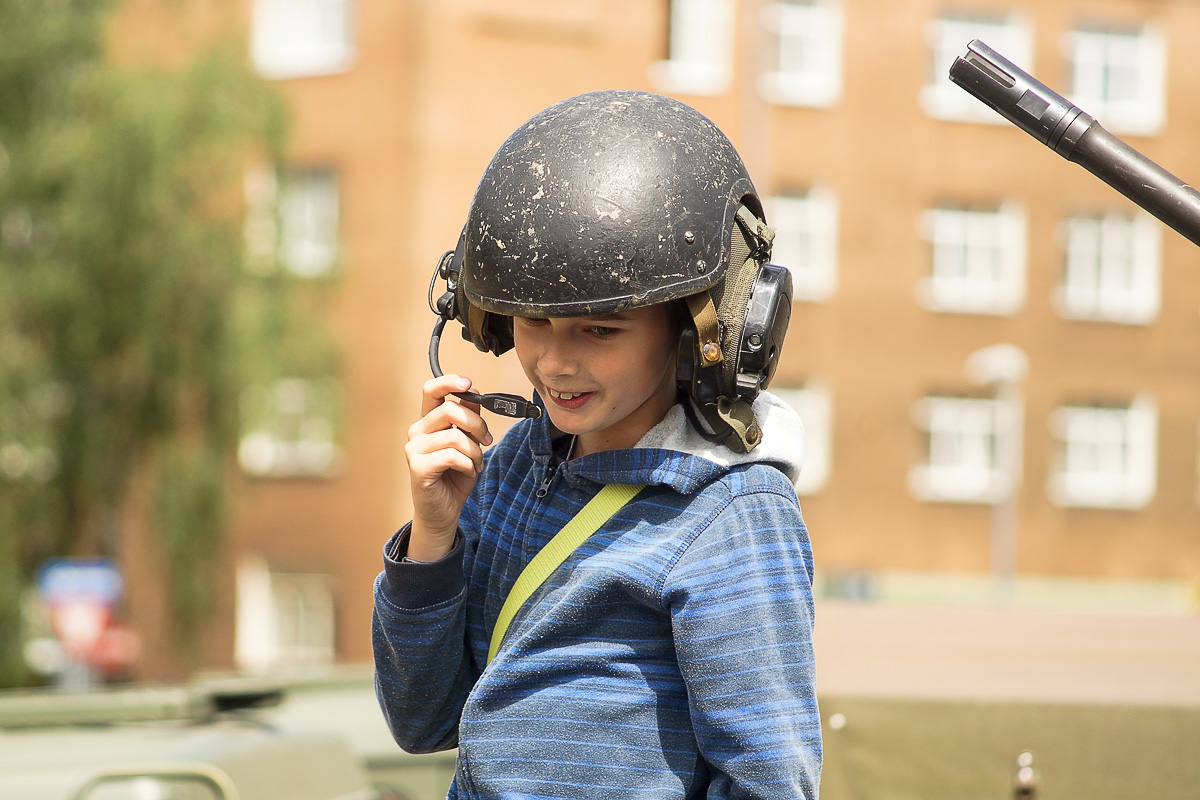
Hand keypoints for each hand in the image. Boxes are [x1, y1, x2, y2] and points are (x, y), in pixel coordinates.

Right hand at [404, 374, 492, 560]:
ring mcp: (414, 449)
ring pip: (456, 436)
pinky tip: (467, 472)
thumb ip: (469, 419)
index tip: (468, 384)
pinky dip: (468, 464)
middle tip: (486, 441)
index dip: (450, 382)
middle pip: (451, 410)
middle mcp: (417, 431)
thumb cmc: (454, 477)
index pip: (431, 390)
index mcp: (428, 421)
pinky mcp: (418, 467)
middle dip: (477, 425)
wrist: (443, 511)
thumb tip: (474, 394)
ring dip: (475, 452)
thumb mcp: (468, 443)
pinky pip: (453, 456)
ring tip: (475, 464)